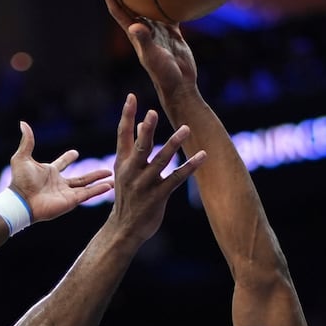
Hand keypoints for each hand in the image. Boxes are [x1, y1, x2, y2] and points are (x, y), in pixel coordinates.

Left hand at [7, 121, 114, 222]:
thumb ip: (27, 141)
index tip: (75, 153)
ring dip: (100, 182)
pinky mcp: (71, 201)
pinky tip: (110, 186)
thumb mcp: (22, 157)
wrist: (22, 201)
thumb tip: (23, 123)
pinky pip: (88, 194)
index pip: (62, 164)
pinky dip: (99, 190)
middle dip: (93, 174)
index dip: (68, 158)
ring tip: (112, 179)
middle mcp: (60, 183)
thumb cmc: (20, 181)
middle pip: (81, 178)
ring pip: (87, 186)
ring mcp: (66, 193)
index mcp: (49, 173)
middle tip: (106, 170)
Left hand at [99, 0, 198, 96]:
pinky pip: (170, 11)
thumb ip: (145, 41)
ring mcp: (158, 30)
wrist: (180, 85)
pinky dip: (171, 1)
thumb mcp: (153, 58)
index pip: (117, 9)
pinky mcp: (172, 32)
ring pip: (148, 5)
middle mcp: (143, 29)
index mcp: (134, 33)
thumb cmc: (164, 75)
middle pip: (129, 2)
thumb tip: (136, 26)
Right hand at [108, 93, 203, 242]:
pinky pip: (176, 178)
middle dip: (147, 130)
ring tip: (186, 128)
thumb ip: (133, 149)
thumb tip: (144, 123)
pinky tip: (202, 155)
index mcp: (122, 162)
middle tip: (154, 112)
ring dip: (173, 144)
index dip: (127, 116)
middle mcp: (131, 171)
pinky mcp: (158, 196)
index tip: (132, 96)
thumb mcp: (125, 172)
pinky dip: (190, 166)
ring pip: (160, 161)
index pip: (122, 134)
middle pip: (140, 147)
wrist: (124, 229)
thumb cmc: (128, 196)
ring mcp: (144, 184)